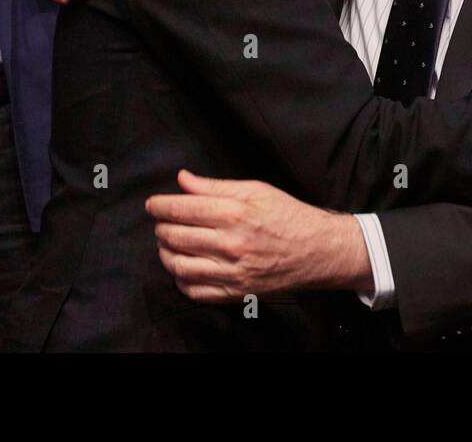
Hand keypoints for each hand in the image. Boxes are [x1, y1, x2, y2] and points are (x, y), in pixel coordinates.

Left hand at [147, 169, 370, 301]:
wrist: (318, 251)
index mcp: (236, 214)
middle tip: (162, 222)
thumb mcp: (256, 190)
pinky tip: (183, 267)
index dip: (160, 206)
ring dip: (165, 253)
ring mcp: (232, 272)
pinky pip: (195, 291)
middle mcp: (231, 244)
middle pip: (175, 237)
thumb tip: (183, 179)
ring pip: (179, 265)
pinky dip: (181, 279)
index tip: (153, 204)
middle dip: (161, 227)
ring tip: (169, 243)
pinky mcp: (236, 292)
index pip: (181, 209)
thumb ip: (215, 186)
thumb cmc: (288, 215)